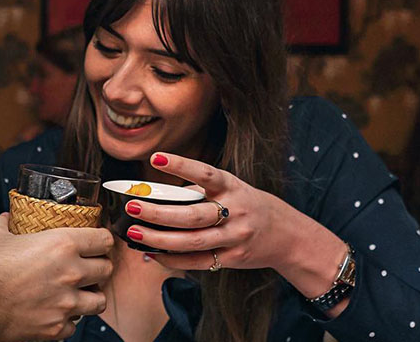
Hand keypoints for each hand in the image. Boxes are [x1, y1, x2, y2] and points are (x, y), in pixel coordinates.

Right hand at [0, 214, 113, 341]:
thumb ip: (5, 223)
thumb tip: (6, 218)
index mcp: (61, 245)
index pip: (103, 239)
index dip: (101, 239)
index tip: (95, 242)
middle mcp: (70, 274)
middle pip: (107, 269)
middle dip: (99, 266)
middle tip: (88, 266)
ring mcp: (66, 304)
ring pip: (99, 300)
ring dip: (91, 294)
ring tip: (79, 292)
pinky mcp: (56, 328)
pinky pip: (76, 324)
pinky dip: (70, 318)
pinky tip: (57, 311)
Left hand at [126, 152, 333, 276]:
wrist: (287, 234)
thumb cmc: (247, 206)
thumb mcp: (230, 190)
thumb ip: (199, 193)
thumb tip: (155, 197)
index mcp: (231, 187)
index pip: (204, 173)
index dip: (180, 165)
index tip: (155, 158)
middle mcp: (235, 211)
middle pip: (192, 215)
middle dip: (159, 212)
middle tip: (132, 207)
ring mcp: (235, 237)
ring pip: (193, 241)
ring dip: (160, 238)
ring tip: (134, 231)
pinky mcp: (233, 258)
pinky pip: (199, 261)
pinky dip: (173, 259)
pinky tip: (152, 254)